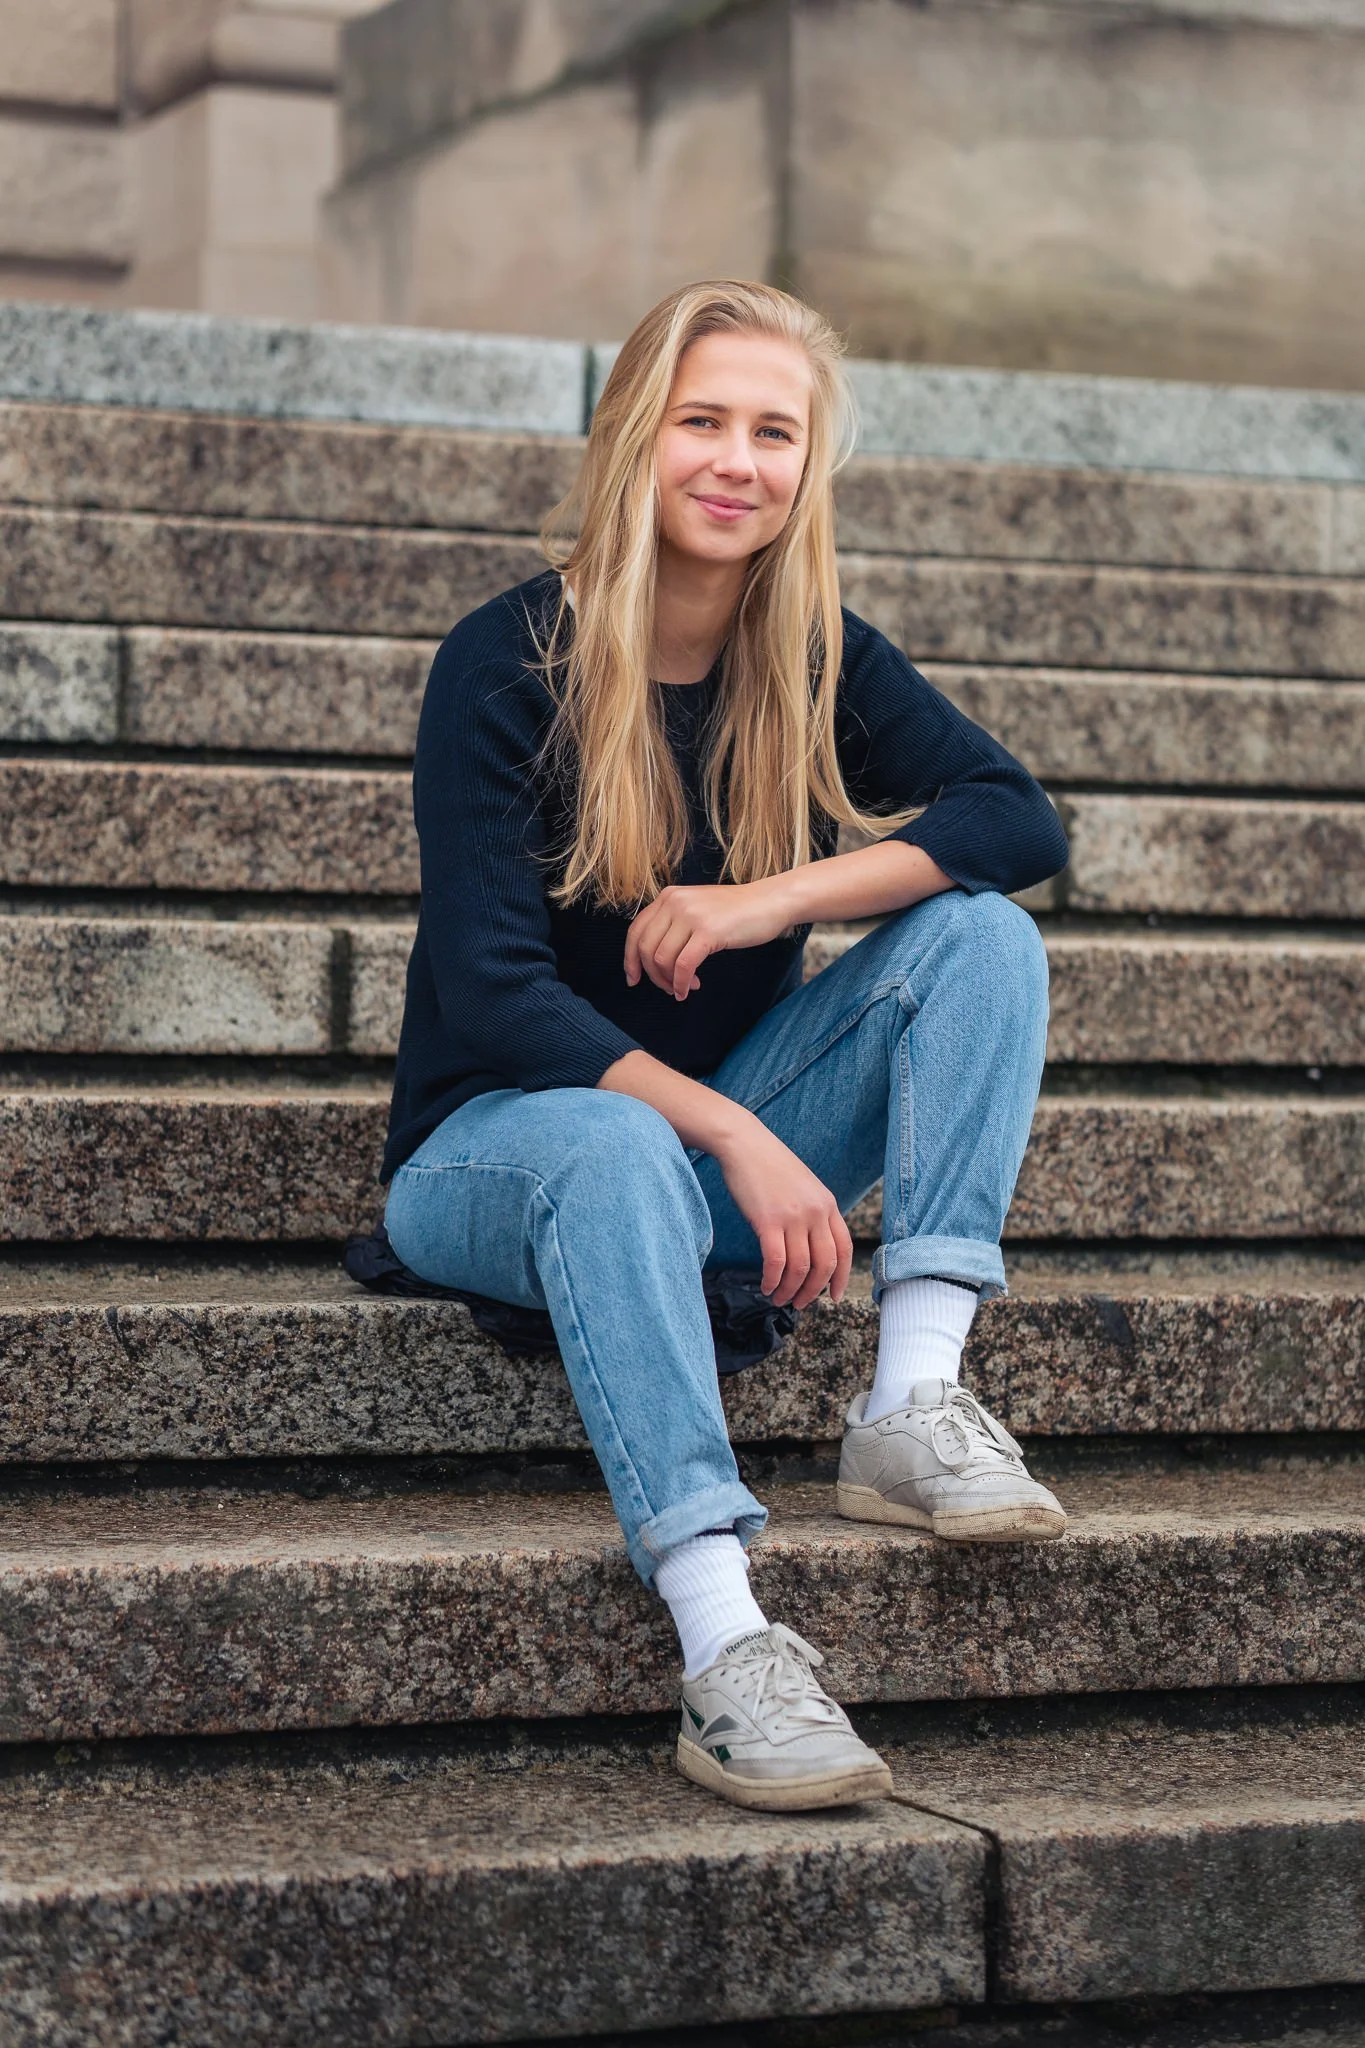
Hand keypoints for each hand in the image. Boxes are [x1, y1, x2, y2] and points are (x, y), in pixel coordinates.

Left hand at [624, 879, 791, 1000]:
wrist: (770, 902)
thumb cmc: (737, 912)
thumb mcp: (697, 909)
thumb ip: (674, 924)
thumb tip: (653, 958)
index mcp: (668, 897)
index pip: (636, 931)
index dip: (630, 959)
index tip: (634, 979)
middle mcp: (675, 902)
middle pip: (645, 948)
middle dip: (653, 975)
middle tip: (667, 988)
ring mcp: (691, 916)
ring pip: (662, 959)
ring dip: (670, 981)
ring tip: (685, 987)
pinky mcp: (708, 931)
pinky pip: (683, 965)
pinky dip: (681, 983)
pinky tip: (689, 989)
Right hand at [715, 1117, 853, 1309]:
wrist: (744, 1142)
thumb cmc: (769, 1165)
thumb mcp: (804, 1187)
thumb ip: (813, 1213)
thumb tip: (811, 1247)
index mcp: (828, 1204)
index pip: (844, 1249)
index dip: (840, 1277)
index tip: (832, 1296)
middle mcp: (816, 1212)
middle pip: (824, 1264)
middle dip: (812, 1291)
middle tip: (799, 1303)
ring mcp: (793, 1216)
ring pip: (800, 1268)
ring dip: (790, 1290)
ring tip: (778, 1298)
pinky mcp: (768, 1220)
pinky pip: (776, 1262)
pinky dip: (772, 1280)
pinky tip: (766, 1286)